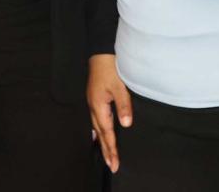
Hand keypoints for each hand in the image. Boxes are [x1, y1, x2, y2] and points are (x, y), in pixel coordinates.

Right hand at [86, 54, 131, 172]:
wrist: (101, 52)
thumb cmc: (110, 67)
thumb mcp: (120, 86)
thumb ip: (123, 105)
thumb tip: (125, 124)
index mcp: (98, 106)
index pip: (106, 133)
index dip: (111, 149)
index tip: (114, 163)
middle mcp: (94, 107)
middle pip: (100, 134)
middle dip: (106, 150)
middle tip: (111, 165)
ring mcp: (94, 102)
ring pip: (98, 127)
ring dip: (103, 142)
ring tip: (107, 154)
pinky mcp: (96, 98)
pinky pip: (98, 119)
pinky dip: (102, 130)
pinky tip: (103, 132)